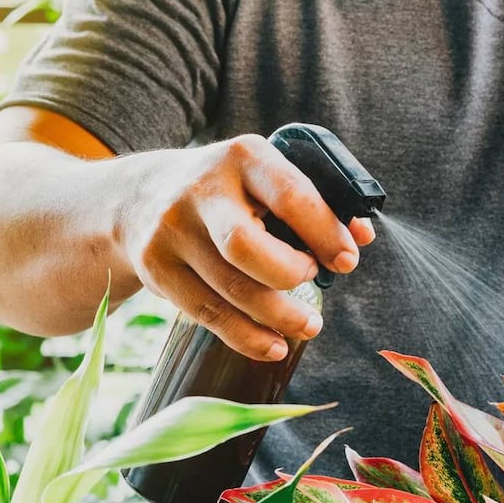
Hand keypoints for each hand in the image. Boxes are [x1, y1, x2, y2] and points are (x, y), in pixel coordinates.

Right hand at [114, 134, 374, 360]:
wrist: (140, 197)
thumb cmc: (231, 191)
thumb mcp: (265, 179)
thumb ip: (316, 203)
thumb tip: (362, 236)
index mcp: (243, 157)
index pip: (291, 196)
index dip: (325, 233)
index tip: (348, 261)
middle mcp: (201, 191)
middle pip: (246, 247)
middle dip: (290, 275)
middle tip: (312, 279)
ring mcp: (172, 232)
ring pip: (230, 289)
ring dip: (278, 316)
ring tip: (308, 326)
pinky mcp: (156, 269)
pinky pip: (207, 314)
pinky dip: (246, 337)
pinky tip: (274, 346)